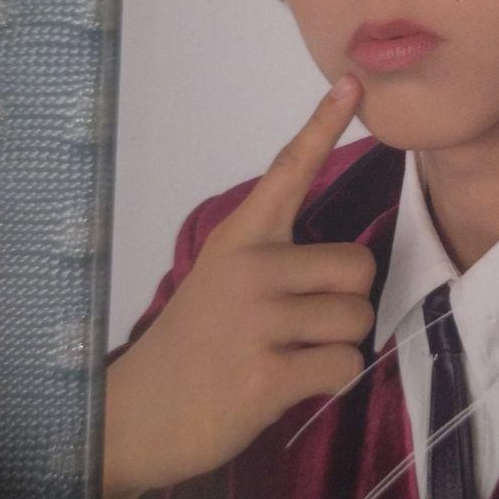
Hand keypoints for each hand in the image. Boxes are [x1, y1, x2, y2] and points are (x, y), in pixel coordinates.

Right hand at [102, 74, 371, 498]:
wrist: (140, 415)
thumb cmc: (197, 342)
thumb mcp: (224, 280)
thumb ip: (280, 261)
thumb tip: (354, 270)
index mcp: (240, 238)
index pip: (290, 169)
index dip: (324, 124)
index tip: (353, 83)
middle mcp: (250, 268)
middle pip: (358, 265)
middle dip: (346, 301)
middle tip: (302, 325)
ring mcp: (256, 320)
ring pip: (357, 319)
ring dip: (337, 344)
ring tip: (288, 354)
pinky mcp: (265, 374)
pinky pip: (344, 366)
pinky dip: (330, 381)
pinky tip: (288, 383)